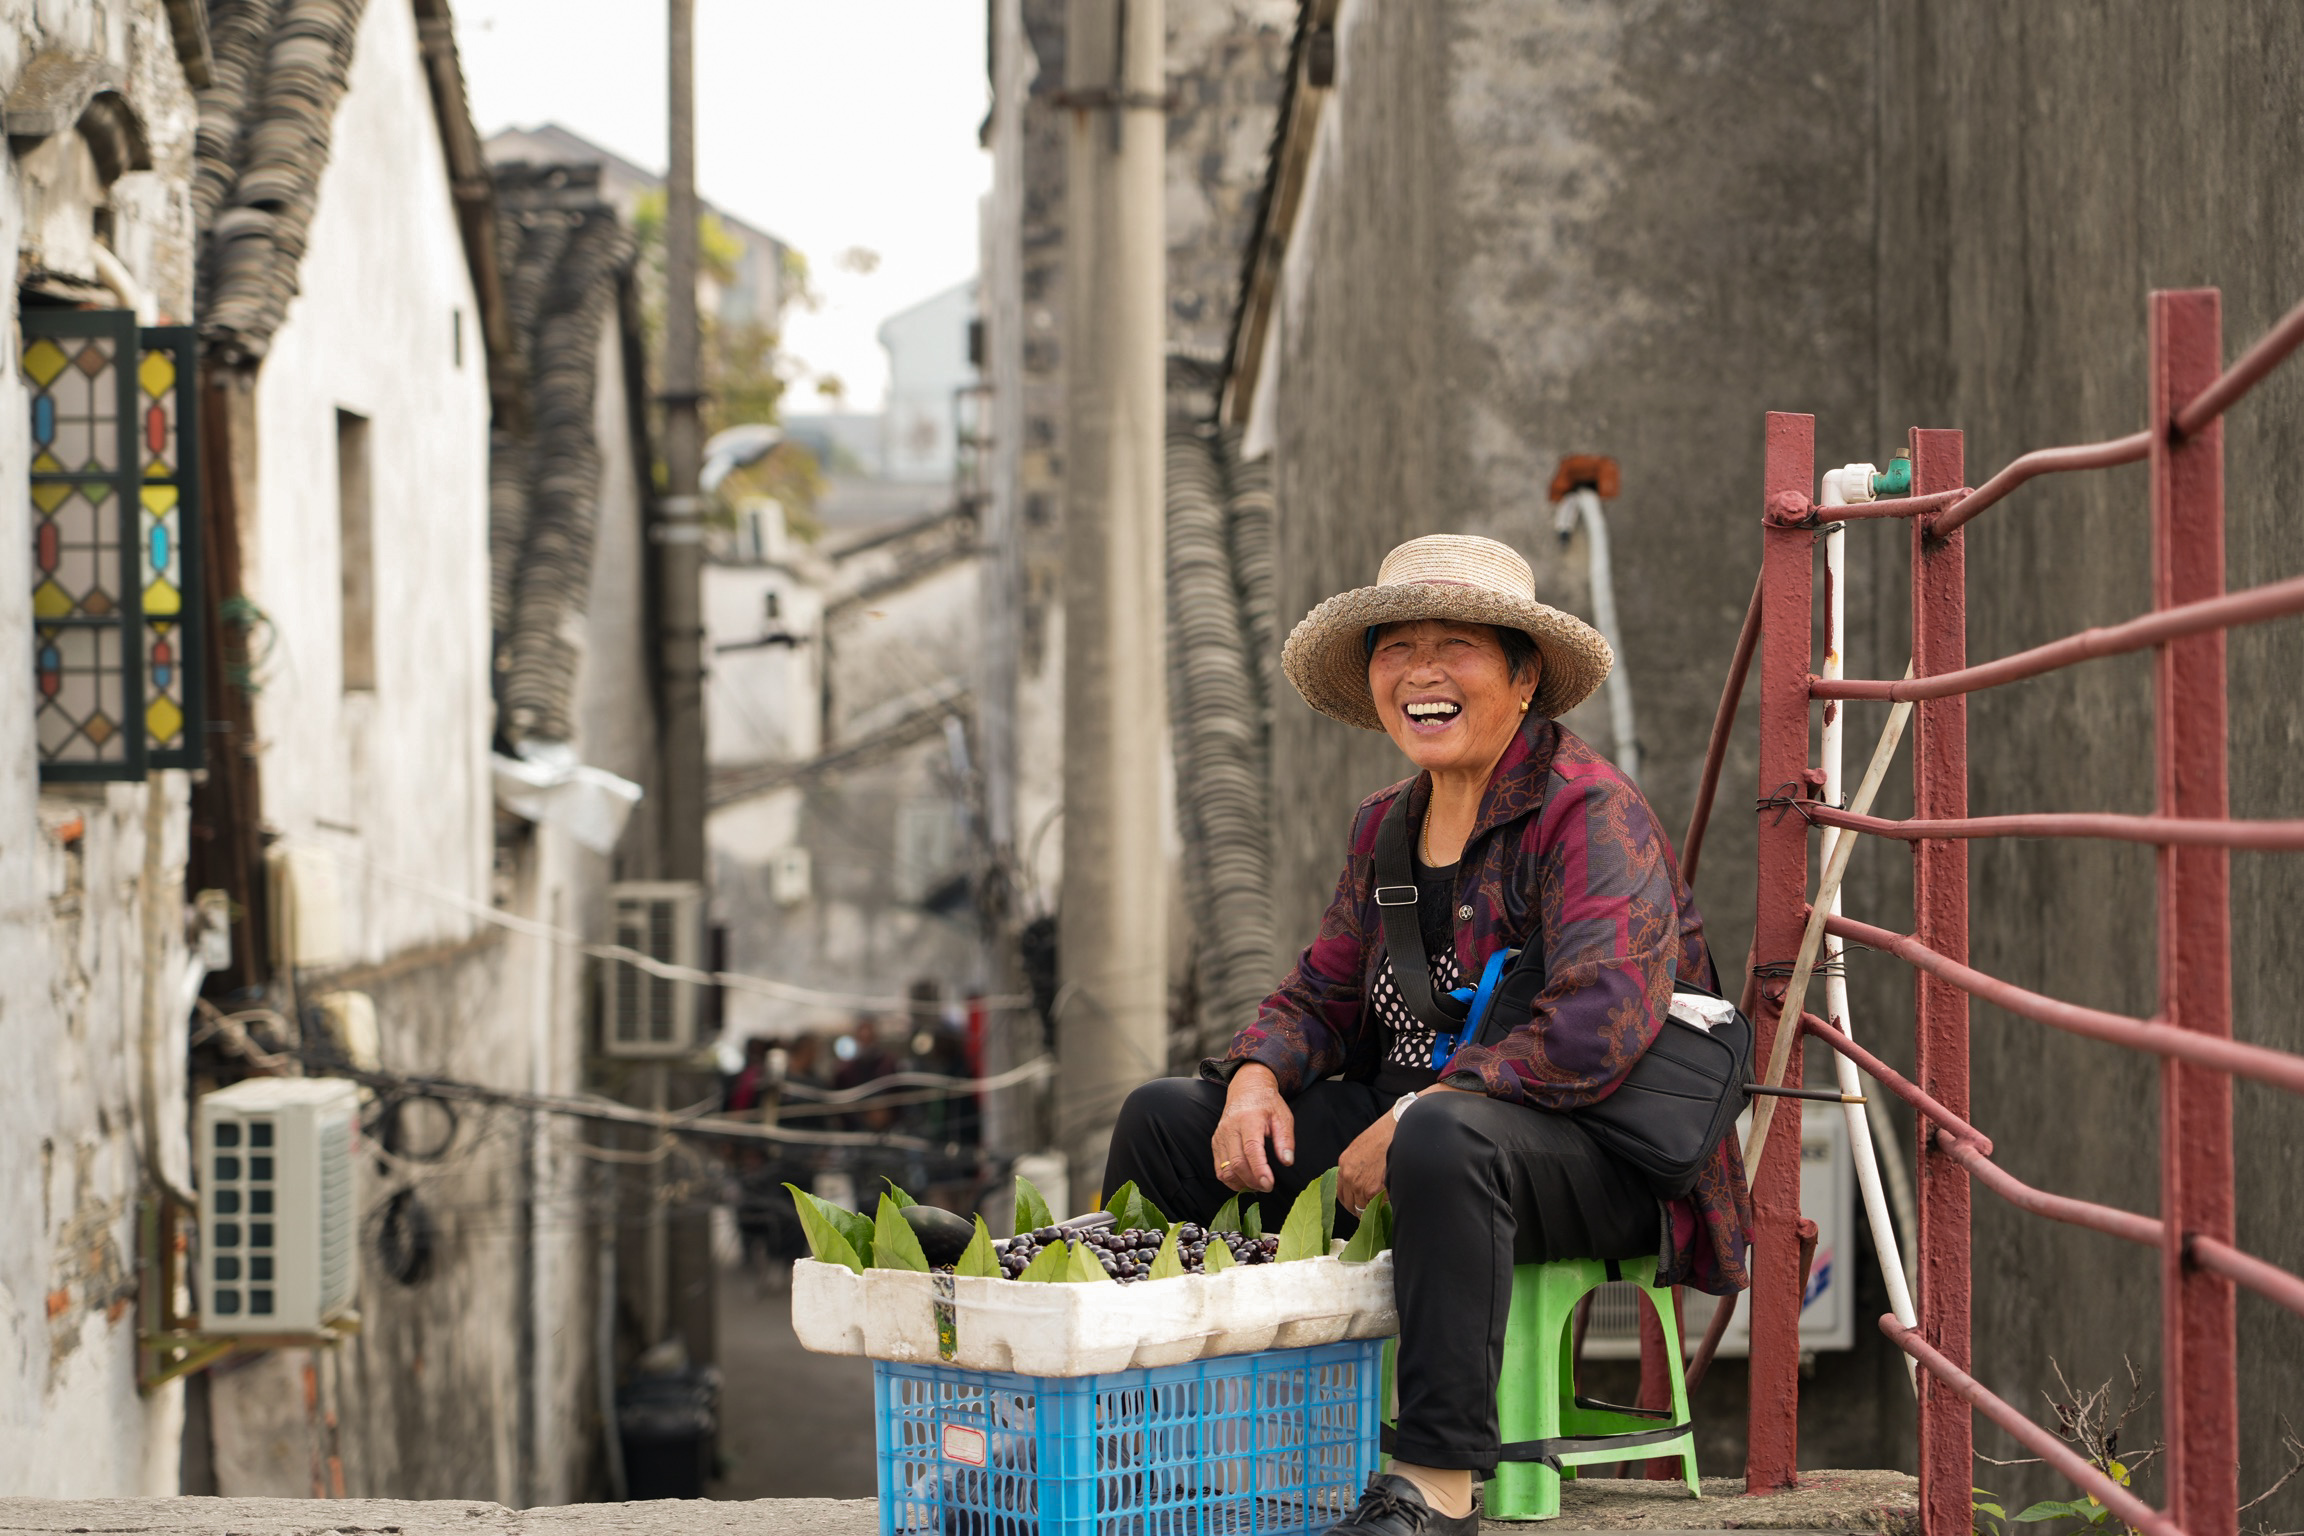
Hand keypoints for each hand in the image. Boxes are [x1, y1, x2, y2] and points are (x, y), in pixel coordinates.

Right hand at [1212, 1064, 1293, 1191]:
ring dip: (1241, 1183)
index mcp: (1249, 1120)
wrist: (1246, 1089)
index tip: (1270, 1184)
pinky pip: (1219, 1169)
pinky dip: (1231, 1180)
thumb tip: (1287, 1162)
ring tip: (1258, 1185)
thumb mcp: (1283, 1117)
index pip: (1251, 1150)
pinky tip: (1245, 1181)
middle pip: (1237, 1163)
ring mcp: (1220, 1136)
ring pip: (1226, 1169)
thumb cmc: (1267, 1104)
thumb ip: (1285, 1139)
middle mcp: (1230, 1128)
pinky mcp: (1216, 1143)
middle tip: (1268, 1187)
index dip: (1260, 1170)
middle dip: (1253, 1181)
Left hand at [1337, 1115, 1393, 1215]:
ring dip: (1372, 1210)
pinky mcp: (1374, 1190)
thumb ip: (1358, 1166)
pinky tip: (1389, 1204)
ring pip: (1363, 1209)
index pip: (1341, 1193)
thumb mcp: (1362, 1148)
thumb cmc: (1385, 1135)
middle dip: (1360, 1210)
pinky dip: (1383, 1207)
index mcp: (1344, 1165)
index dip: (1350, 1202)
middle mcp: (1349, 1176)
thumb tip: (1364, 1181)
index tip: (1357, 1206)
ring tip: (1382, 1209)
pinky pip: (1376, 1206)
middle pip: (1350, 1204)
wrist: (1398, 1130)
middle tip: (1370, 1213)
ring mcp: (1360, 1185)